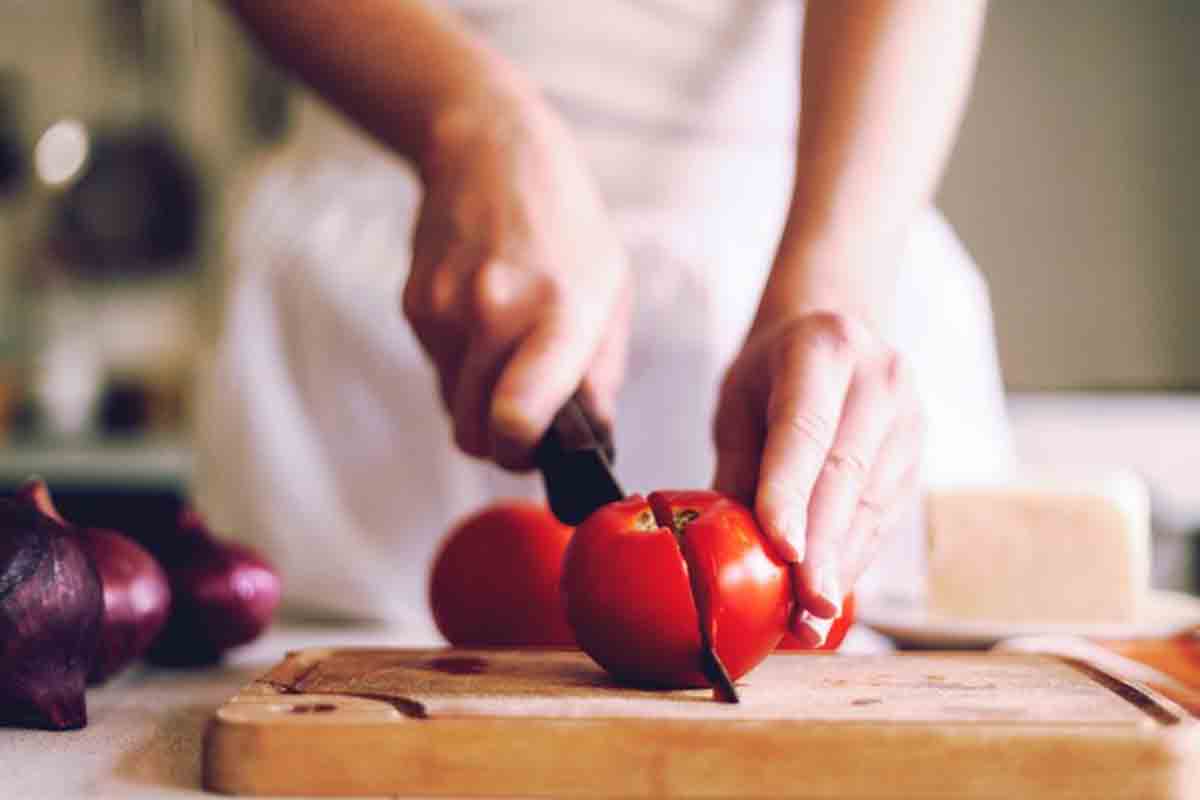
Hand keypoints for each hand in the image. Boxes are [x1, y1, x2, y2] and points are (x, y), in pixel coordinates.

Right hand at [402, 95, 630, 467]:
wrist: (489, 151)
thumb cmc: (564, 224)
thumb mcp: (610, 290)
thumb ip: (601, 374)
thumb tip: (591, 441)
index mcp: (557, 313)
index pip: (516, 418)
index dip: (520, 452)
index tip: (534, 446)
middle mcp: (493, 313)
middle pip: (473, 433)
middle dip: (499, 441)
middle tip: (526, 417)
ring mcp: (445, 310)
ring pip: (451, 407)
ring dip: (478, 401)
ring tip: (507, 349)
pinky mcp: (414, 306)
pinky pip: (436, 370)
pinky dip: (459, 365)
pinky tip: (481, 319)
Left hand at [712, 311, 922, 644]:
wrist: (835, 331)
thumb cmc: (773, 371)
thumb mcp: (738, 401)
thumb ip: (737, 467)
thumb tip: (724, 548)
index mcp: (823, 349)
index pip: (806, 430)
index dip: (792, 493)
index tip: (783, 550)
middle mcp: (880, 380)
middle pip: (847, 476)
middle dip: (823, 551)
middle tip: (802, 610)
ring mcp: (910, 419)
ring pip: (872, 506)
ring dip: (840, 568)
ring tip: (809, 621)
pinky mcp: (919, 457)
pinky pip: (885, 518)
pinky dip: (854, 560)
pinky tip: (829, 596)